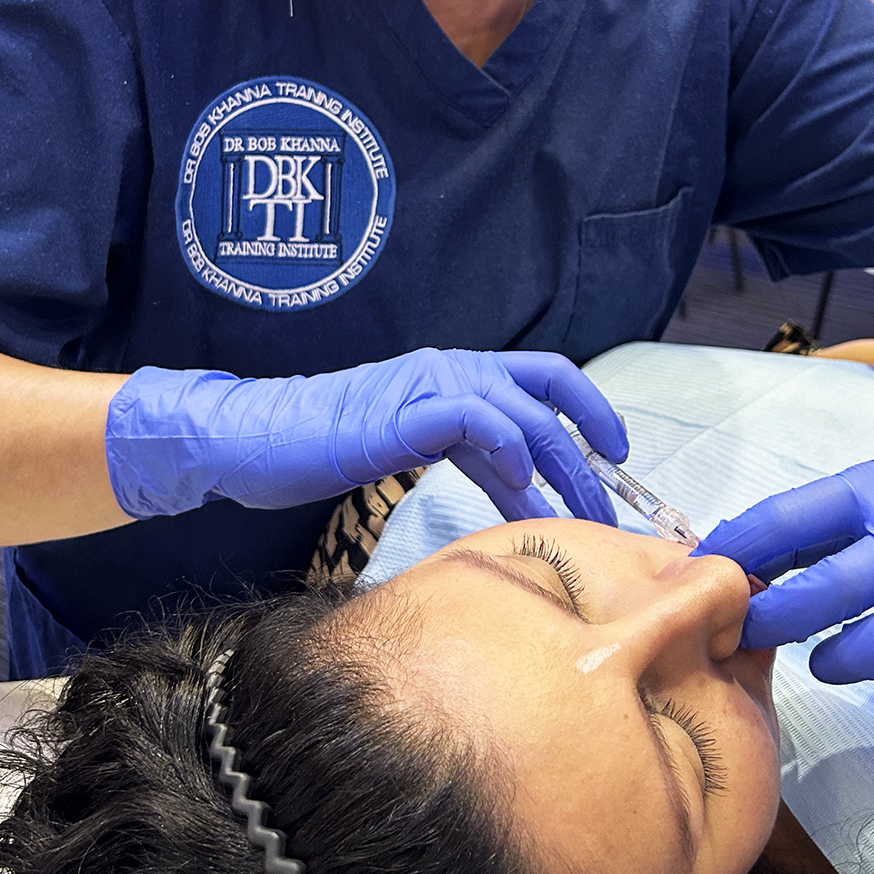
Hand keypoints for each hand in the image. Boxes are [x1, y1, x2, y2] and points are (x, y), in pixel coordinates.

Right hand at [105, 348, 628, 525]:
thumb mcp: (423, 459)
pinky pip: (470, 415)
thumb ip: (481, 468)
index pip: (544, 377)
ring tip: (578, 507)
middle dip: (585, 451)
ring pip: (518, 405)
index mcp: (456, 374)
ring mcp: (424, 384)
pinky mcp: (399, 411)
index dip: (590, 409)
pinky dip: (505, 443)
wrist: (255, 439)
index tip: (618, 457)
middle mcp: (448, 367)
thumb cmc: (328, 449)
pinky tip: (522, 479)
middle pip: (544, 392)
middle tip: (609, 504)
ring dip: (558, 458)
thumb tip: (535, 500)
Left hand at [700, 409, 873, 703]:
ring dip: (856, 655)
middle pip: (847, 580)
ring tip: (823, 665)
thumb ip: (797, 531)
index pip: (793, 517)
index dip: (740, 550)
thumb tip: (716, 562)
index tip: (702, 578)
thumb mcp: (863, 493)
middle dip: (786, 615)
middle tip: (748, 636)